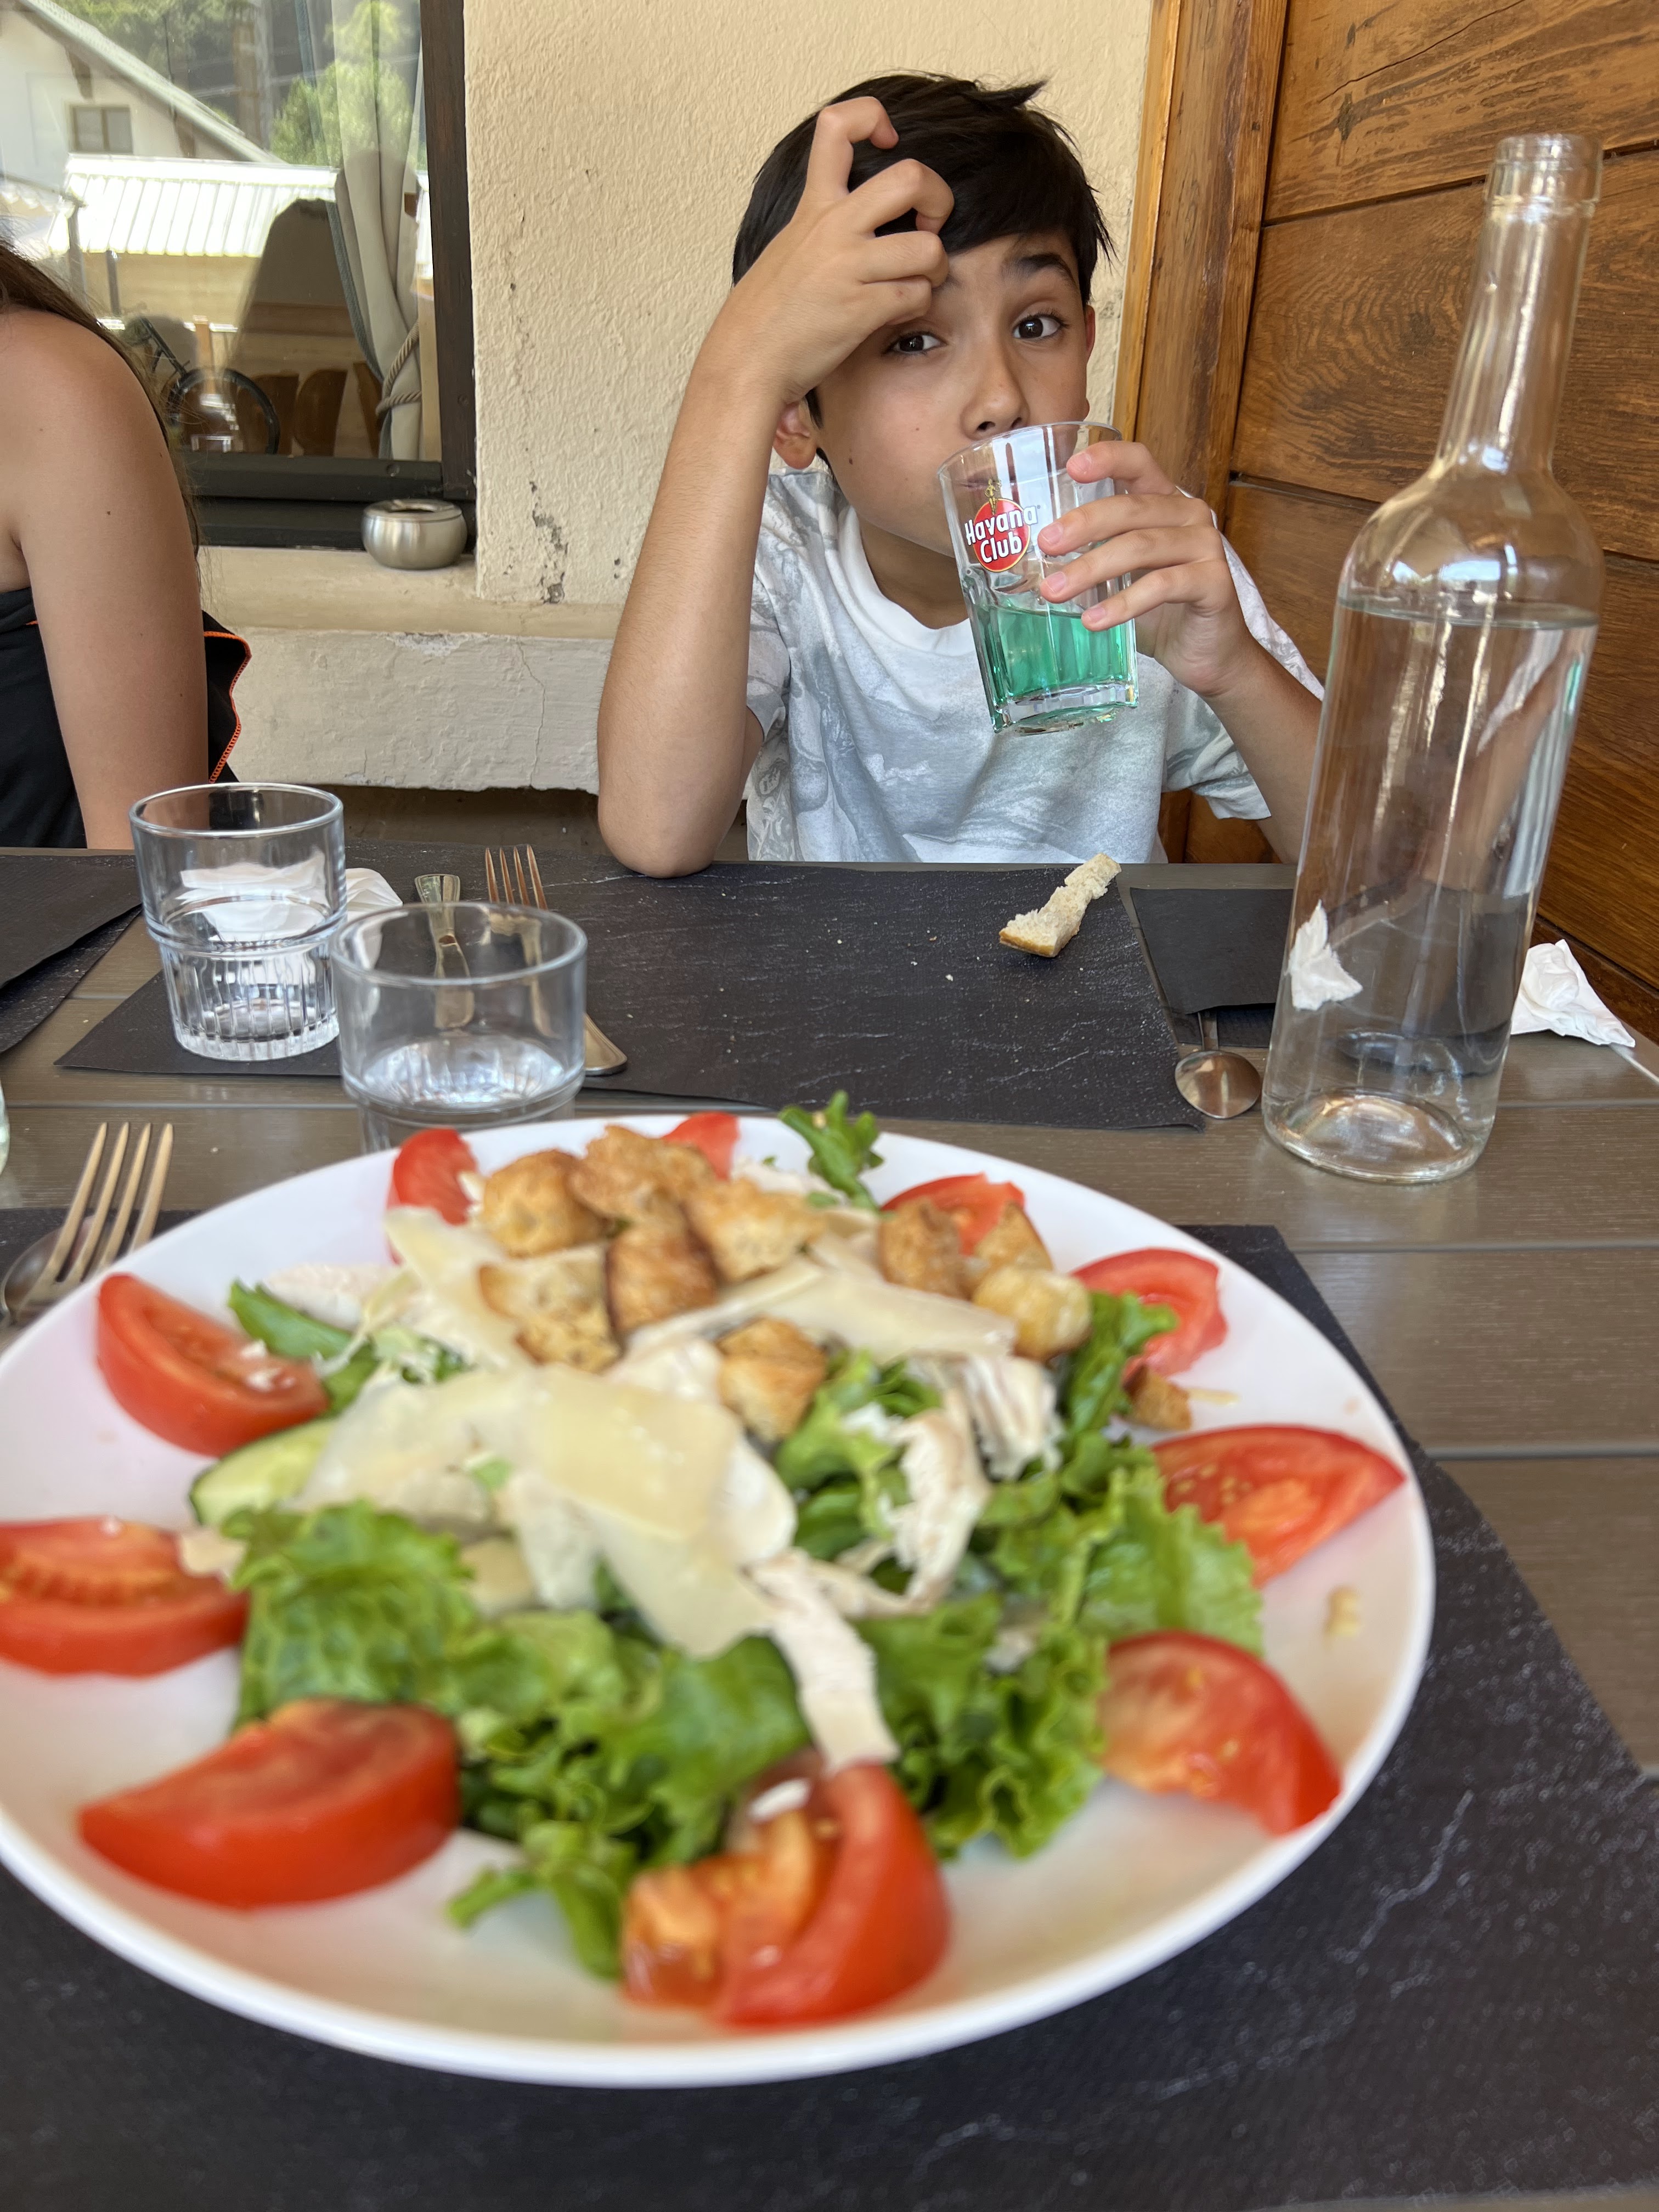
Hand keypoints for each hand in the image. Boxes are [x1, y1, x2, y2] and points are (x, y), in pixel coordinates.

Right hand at [708, 99, 952, 404]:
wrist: (747, 360)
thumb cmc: (770, 311)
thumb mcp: (790, 246)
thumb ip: (825, 223)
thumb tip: (868, 218)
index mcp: (814, 206)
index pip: (837, 126)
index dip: (871, 117)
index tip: (887, 139)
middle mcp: (833, 228)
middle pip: (910, 177)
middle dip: (938, 197)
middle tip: (930, 222)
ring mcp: (849, 268)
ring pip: (928, 247)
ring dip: (935, 267)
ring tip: (918, 279)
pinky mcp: (861, 309)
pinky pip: (918, 295)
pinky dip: (918, 304)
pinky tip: (898, 311)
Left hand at [1033, 443, 1262, 702]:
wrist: (1208, 654)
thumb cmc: (1161, 611)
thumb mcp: (1123, 577)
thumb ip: (1093, 557)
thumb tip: (1032, 561)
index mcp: (1165, 503)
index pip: (1139, 463)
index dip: (1108, 459)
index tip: (1071, 467)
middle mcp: (1189, 516)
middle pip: (1131, 508)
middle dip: (1083, 525)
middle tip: (1045, 544)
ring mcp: (1206, 547)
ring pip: (1141, 547)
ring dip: (1092, 568)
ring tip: (1054, 591)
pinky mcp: (1215, 583)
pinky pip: (1162, 586)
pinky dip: (1123, 604)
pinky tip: (1093, 620)